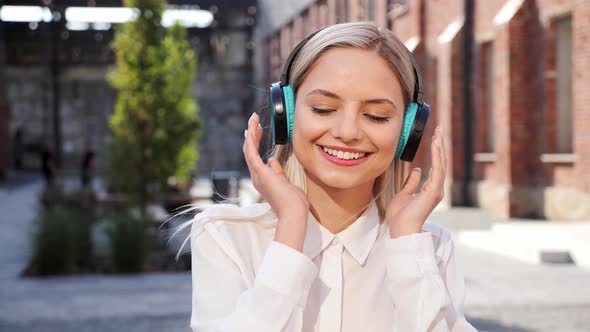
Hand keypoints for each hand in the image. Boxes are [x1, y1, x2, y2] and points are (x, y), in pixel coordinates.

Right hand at [242, 112, 308, 249]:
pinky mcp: (260, 172)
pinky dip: (251, 139)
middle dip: (252, 136)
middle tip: (253, 122)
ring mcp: (257, 175)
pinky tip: (252, 128)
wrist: (293, 213)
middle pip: (250, 152)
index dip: (256, 144)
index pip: (256, 158)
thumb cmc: (293, 203)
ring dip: (250, 133)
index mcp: (264, 180)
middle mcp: (257, 177)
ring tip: (253, 120)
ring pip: (249, 150)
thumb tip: (272, 161)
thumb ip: (278, 173)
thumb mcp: (286, 184)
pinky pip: (252, 152)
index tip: (257, 132)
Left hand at [385, 126, 446, 237]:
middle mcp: (436, 189)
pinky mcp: (433, 192)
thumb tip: (417, 170)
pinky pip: (437, 170)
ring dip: (439, 148)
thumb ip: (411, 182)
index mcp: (430, 189)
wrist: (401, 230)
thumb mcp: (403, 194)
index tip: (434, 138)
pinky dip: (437, 157)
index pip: (435, 166)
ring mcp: (436, 190)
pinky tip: (436, 145)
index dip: (435, 151)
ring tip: (438, 133)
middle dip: (439, 145)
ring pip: (441, 164)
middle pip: (440, 162)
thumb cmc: (400, 216)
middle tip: (439, 130)